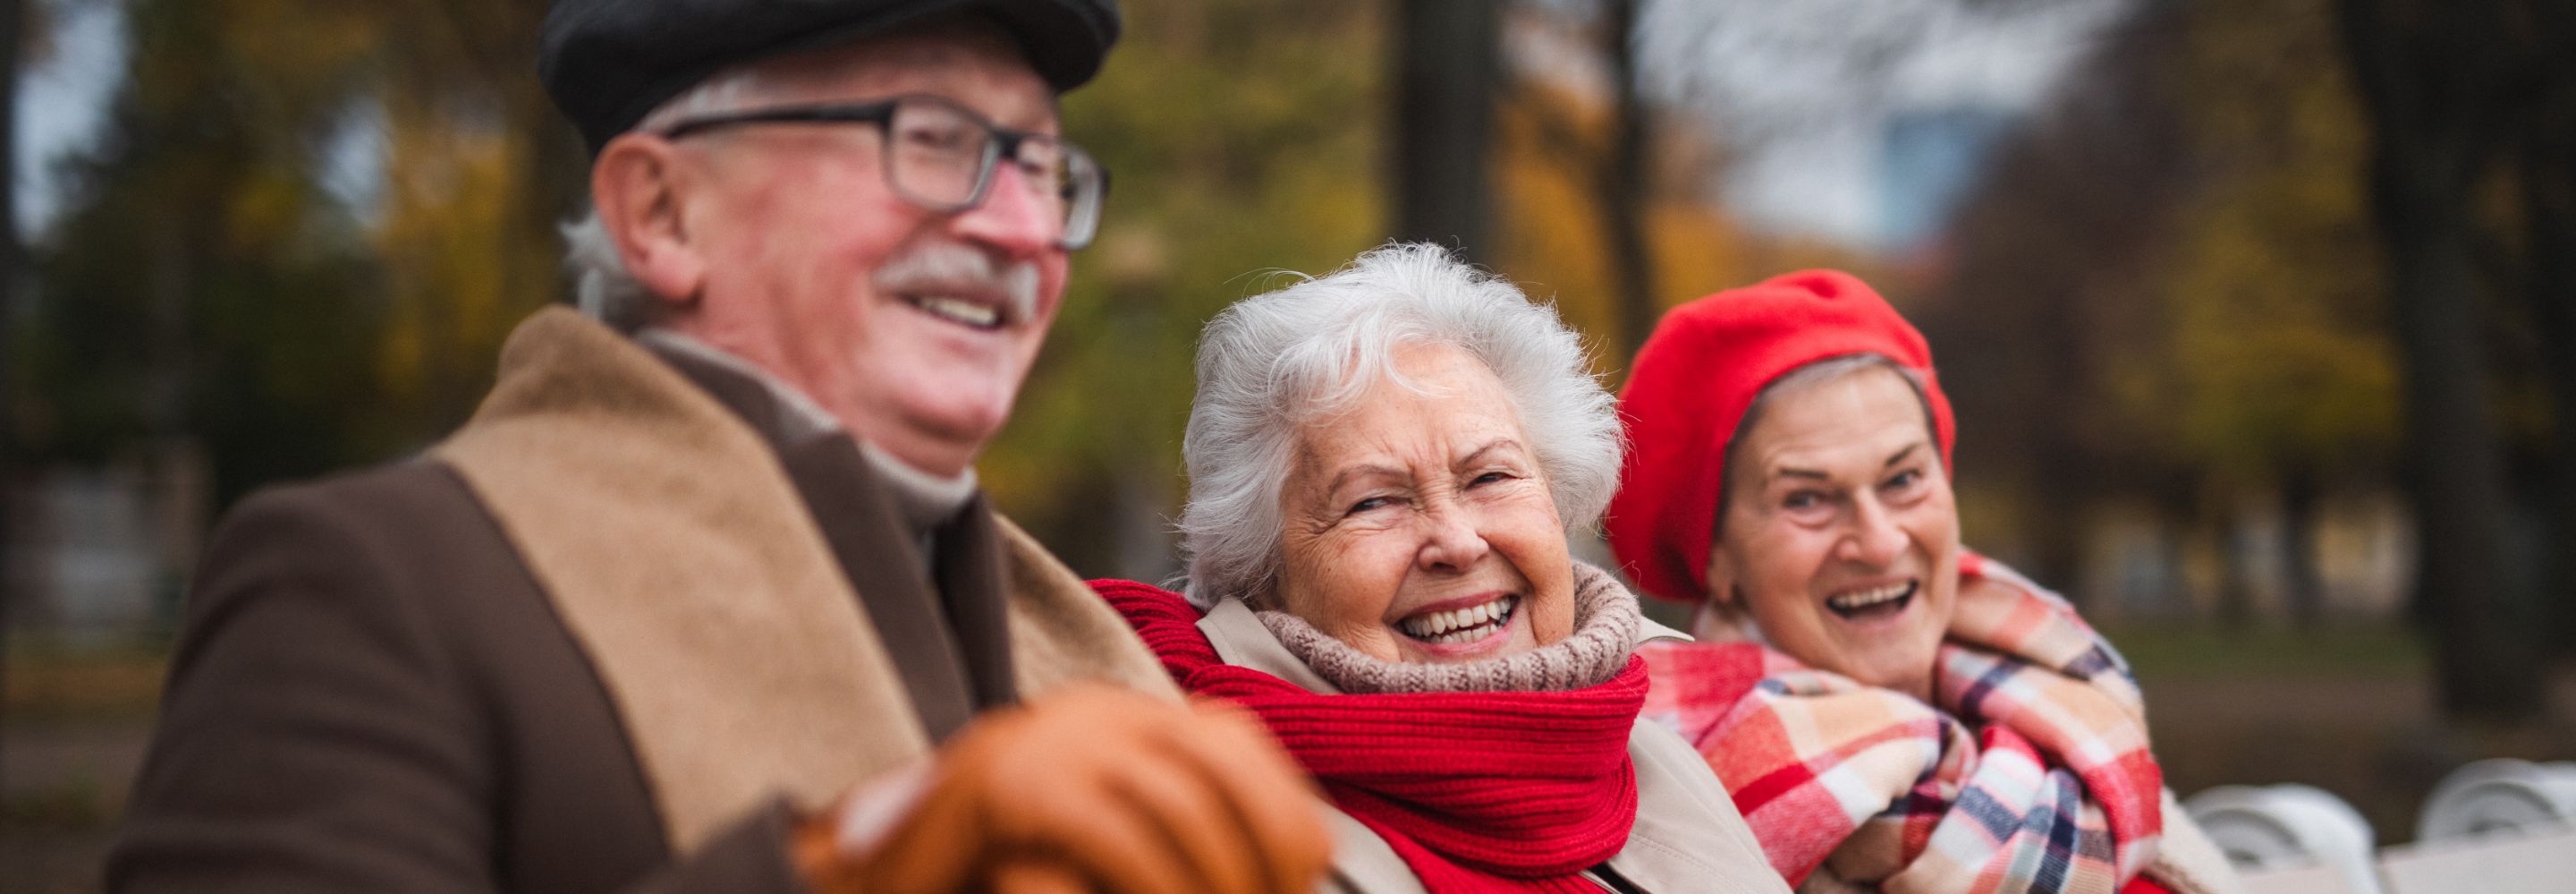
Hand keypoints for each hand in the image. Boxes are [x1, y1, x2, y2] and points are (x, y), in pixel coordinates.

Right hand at [799, 683, 1331, 893]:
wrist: (891, 876)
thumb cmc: (1018, 870)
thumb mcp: (1121, 842)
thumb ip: (1187, 830)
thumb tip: (1305, 847)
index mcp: (1127, 717)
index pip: (1236, 741)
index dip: (1284, 812)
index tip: (1297, 880)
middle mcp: (1091, 710)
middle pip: (1216, 764)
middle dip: (1258, 851)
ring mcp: (1045, 739)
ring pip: (1173, 799)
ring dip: (1213, 877)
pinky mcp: (1005, 783)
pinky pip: (1107, 828)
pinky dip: (1149, 880)